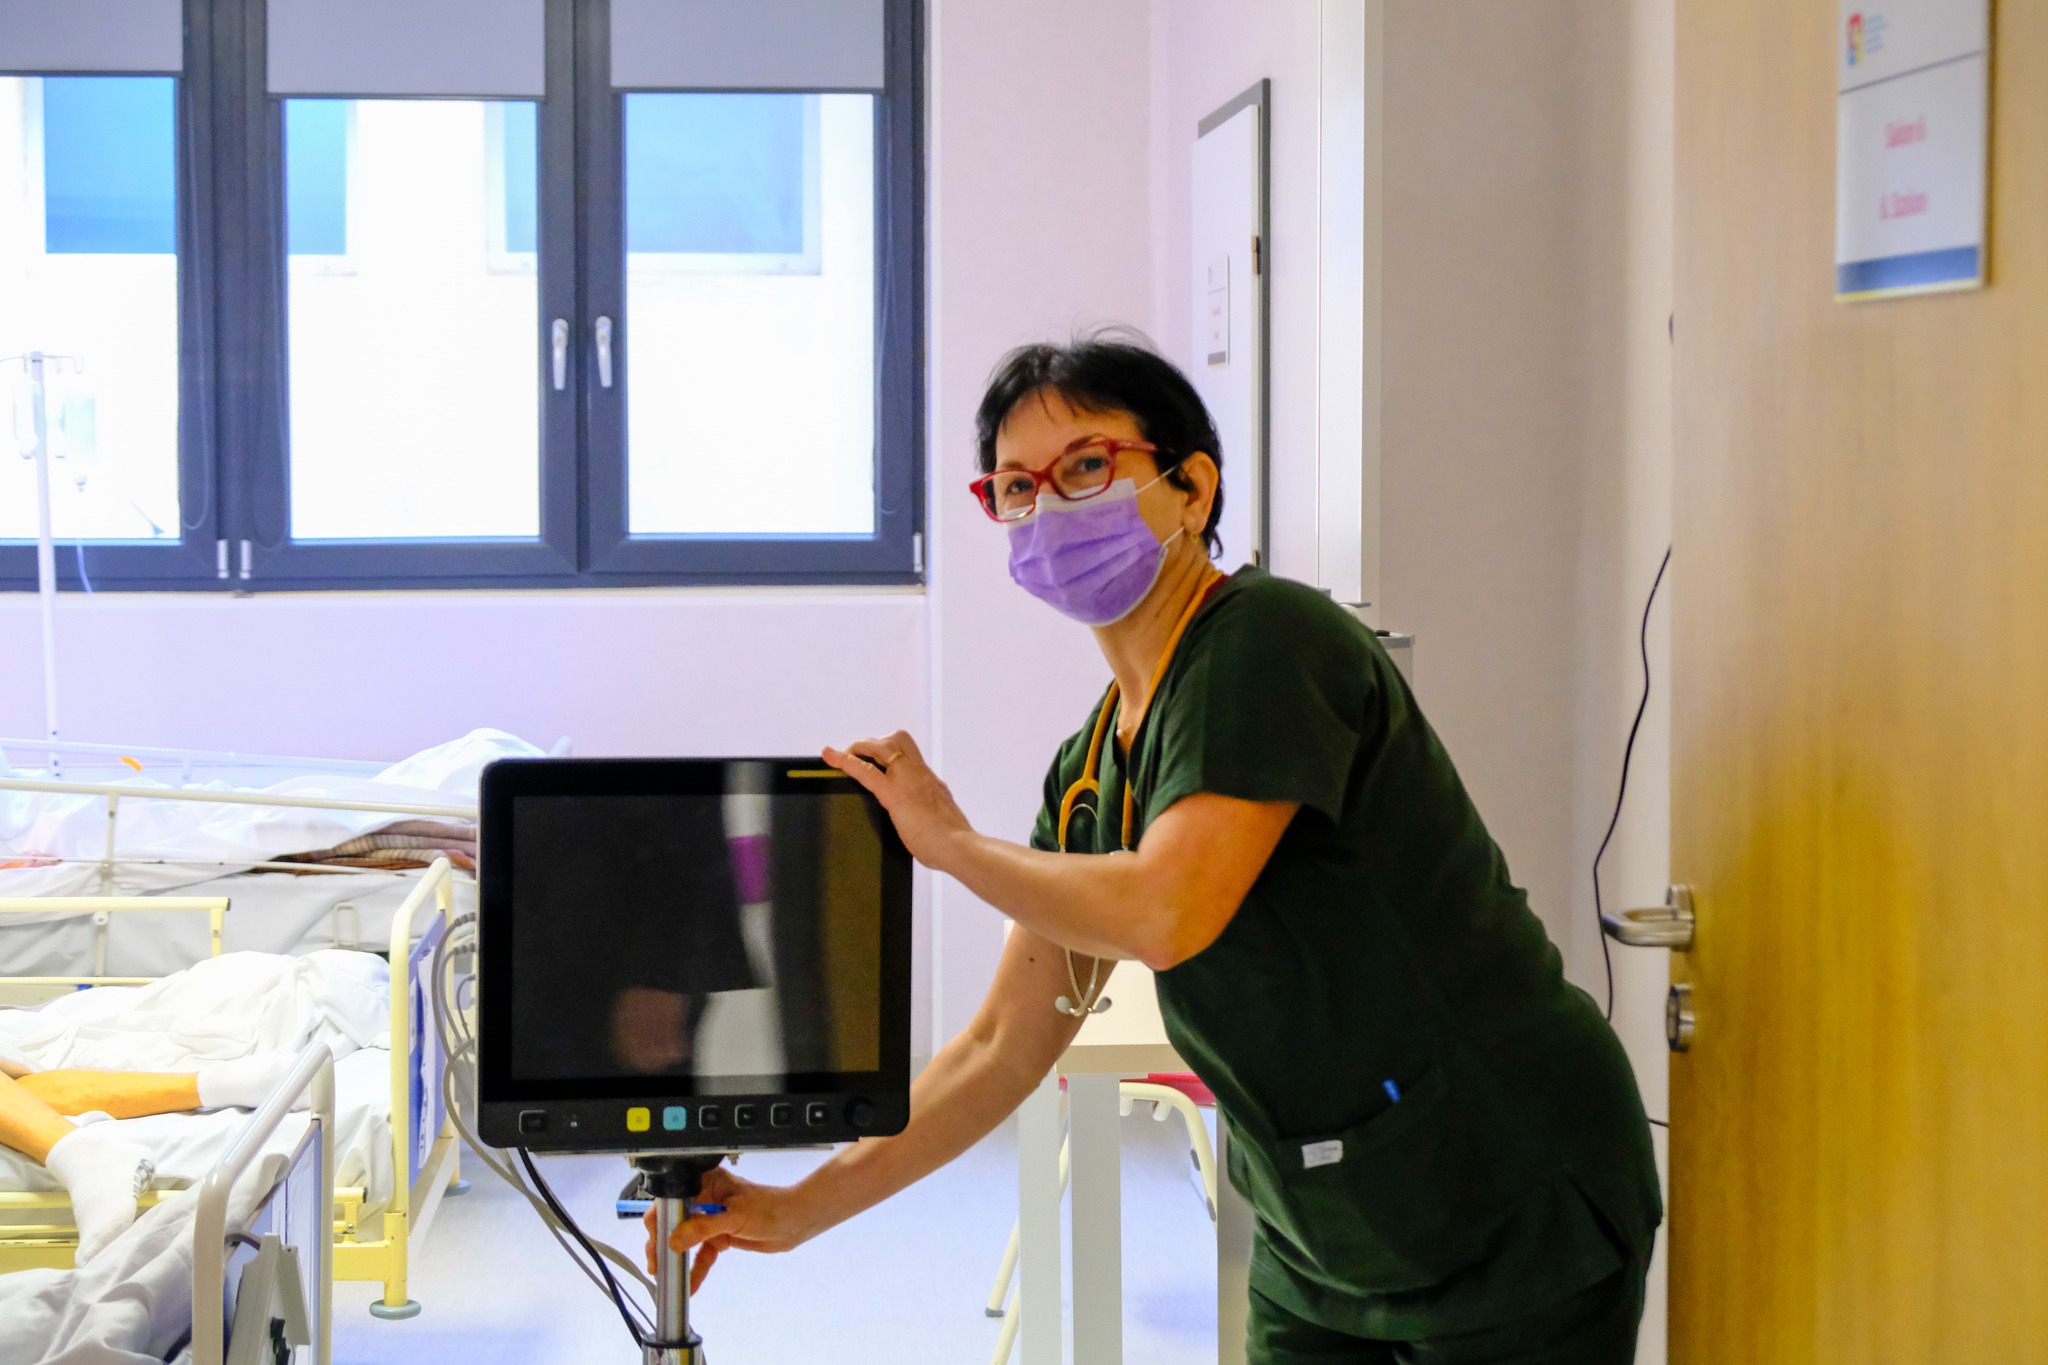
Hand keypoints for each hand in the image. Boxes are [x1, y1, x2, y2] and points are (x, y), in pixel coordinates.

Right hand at [641, 1166, 819, 1292]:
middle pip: (674, 1221)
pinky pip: (702, 1254)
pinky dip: (695, 1269)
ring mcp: (711, 1219)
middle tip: (656, 1263)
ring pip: (685, 1240)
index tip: (656, 1241)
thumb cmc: (770, 1208)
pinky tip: (690, 1285)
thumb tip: (675, 1240)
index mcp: (706, 1183)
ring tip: (664, 1275)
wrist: (795, 1222)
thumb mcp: (735, 1216)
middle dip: (662, 1243)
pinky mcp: (719, 1236)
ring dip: (675, 1258)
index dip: (660, 1219)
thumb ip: (703, 1228)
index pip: (673, 1199)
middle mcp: (705, 1199)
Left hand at [822, 731, 974, 871]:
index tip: (879, 759)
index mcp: (931, 783)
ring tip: (842, 755)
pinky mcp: (894, 794)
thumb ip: (929, 817)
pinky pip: (864, 770)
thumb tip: (924, 827)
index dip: (891, 753)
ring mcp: (908, 781)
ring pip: (881, 745)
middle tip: (858, 754)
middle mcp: (920, 775)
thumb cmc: (953, 844)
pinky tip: (830, 756)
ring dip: (859, 747)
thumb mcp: (940, 822)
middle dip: (873, 743)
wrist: (960, 847)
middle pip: (897, 739)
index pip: (909, 757)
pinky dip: (844, 761)